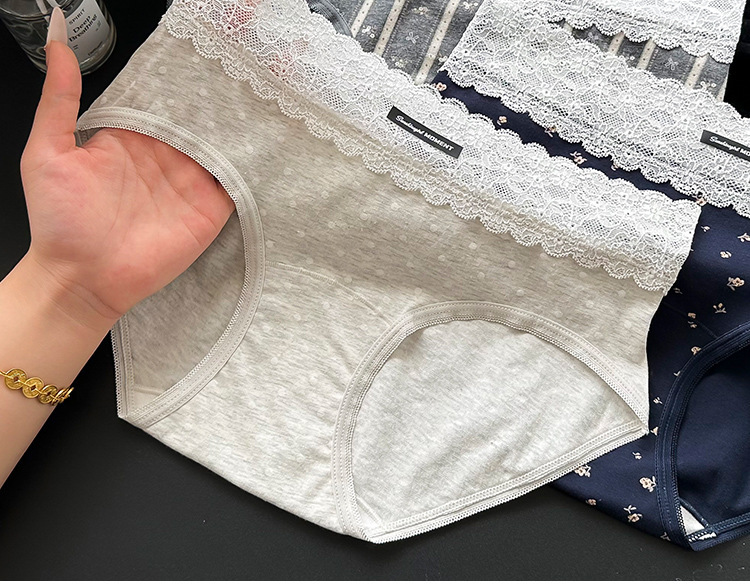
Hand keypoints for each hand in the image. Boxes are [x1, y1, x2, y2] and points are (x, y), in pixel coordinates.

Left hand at [19, 14, 234, 331]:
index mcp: (130, 139)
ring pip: (220, 146)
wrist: (84, 280)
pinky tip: (262, 141)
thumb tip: (58, 43)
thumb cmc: (60, 221)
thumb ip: (59, 100)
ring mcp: (189, 183)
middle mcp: (163, 157)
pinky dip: (249, 164)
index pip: (159, 102)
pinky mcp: (209, 209)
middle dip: (214, 100)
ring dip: (237, 127)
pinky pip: (235, 181)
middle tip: (237, 72)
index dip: (176, 82)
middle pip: (196, 121)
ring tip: (257, 98)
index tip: (196, 57)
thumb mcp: (46, 152)